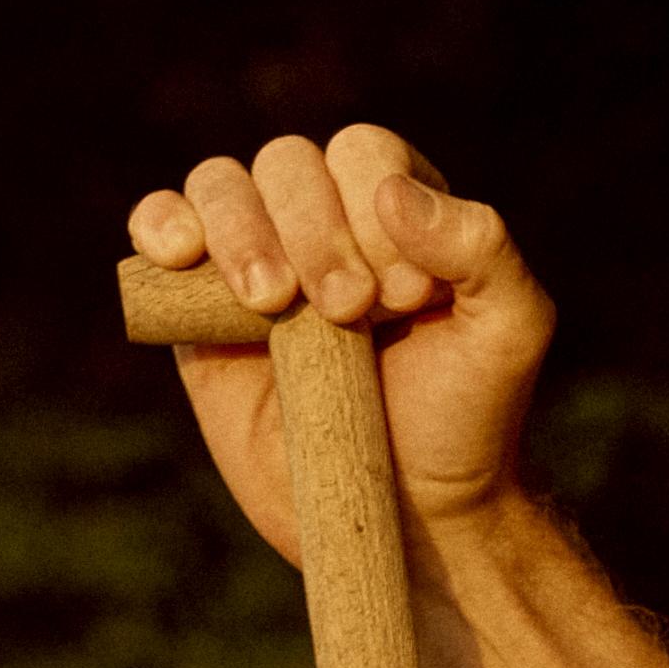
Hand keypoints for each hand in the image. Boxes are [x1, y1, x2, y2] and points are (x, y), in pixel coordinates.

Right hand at [132, 122, 553, 566]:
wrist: (406, 514)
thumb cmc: (463, 419)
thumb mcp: (509, 332)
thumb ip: (482, 247)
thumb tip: (391, 191)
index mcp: (395, 211)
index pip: (362, 153)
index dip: (372, 208)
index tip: (408, 296)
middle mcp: (322, 222)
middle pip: (287, 163)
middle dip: (313, 230)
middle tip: (347, 311)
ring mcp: (254, 260)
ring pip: (220, 185)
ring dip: (241, 230)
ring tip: (273, 303)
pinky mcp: (197, 311)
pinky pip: (159, 230)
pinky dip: (159, 224)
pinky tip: (177, 254)